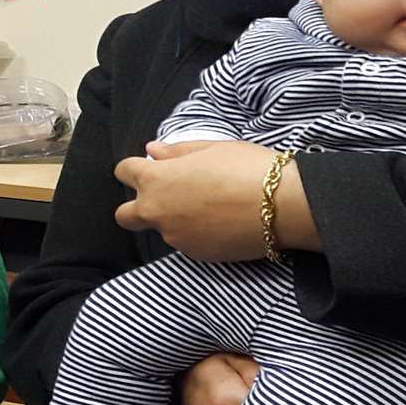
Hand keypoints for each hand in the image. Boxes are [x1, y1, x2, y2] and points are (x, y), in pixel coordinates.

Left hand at [113, 141, 319, 260]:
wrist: (281, 206)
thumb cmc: (247, 168)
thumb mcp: (211, 149)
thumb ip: (176, 152)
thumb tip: (152, 151)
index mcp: (156, 179)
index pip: (124, 172)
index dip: (135, 168)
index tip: (153, 167)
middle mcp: (157, 211)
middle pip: (125, 215)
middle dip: (136, 206)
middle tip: (166, 196)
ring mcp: (175, 237)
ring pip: (161, 229)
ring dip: (173, 219)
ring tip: (209, 206)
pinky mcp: (196, 255)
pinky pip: (186, 242)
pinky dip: (196, 233)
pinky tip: (221, 222)